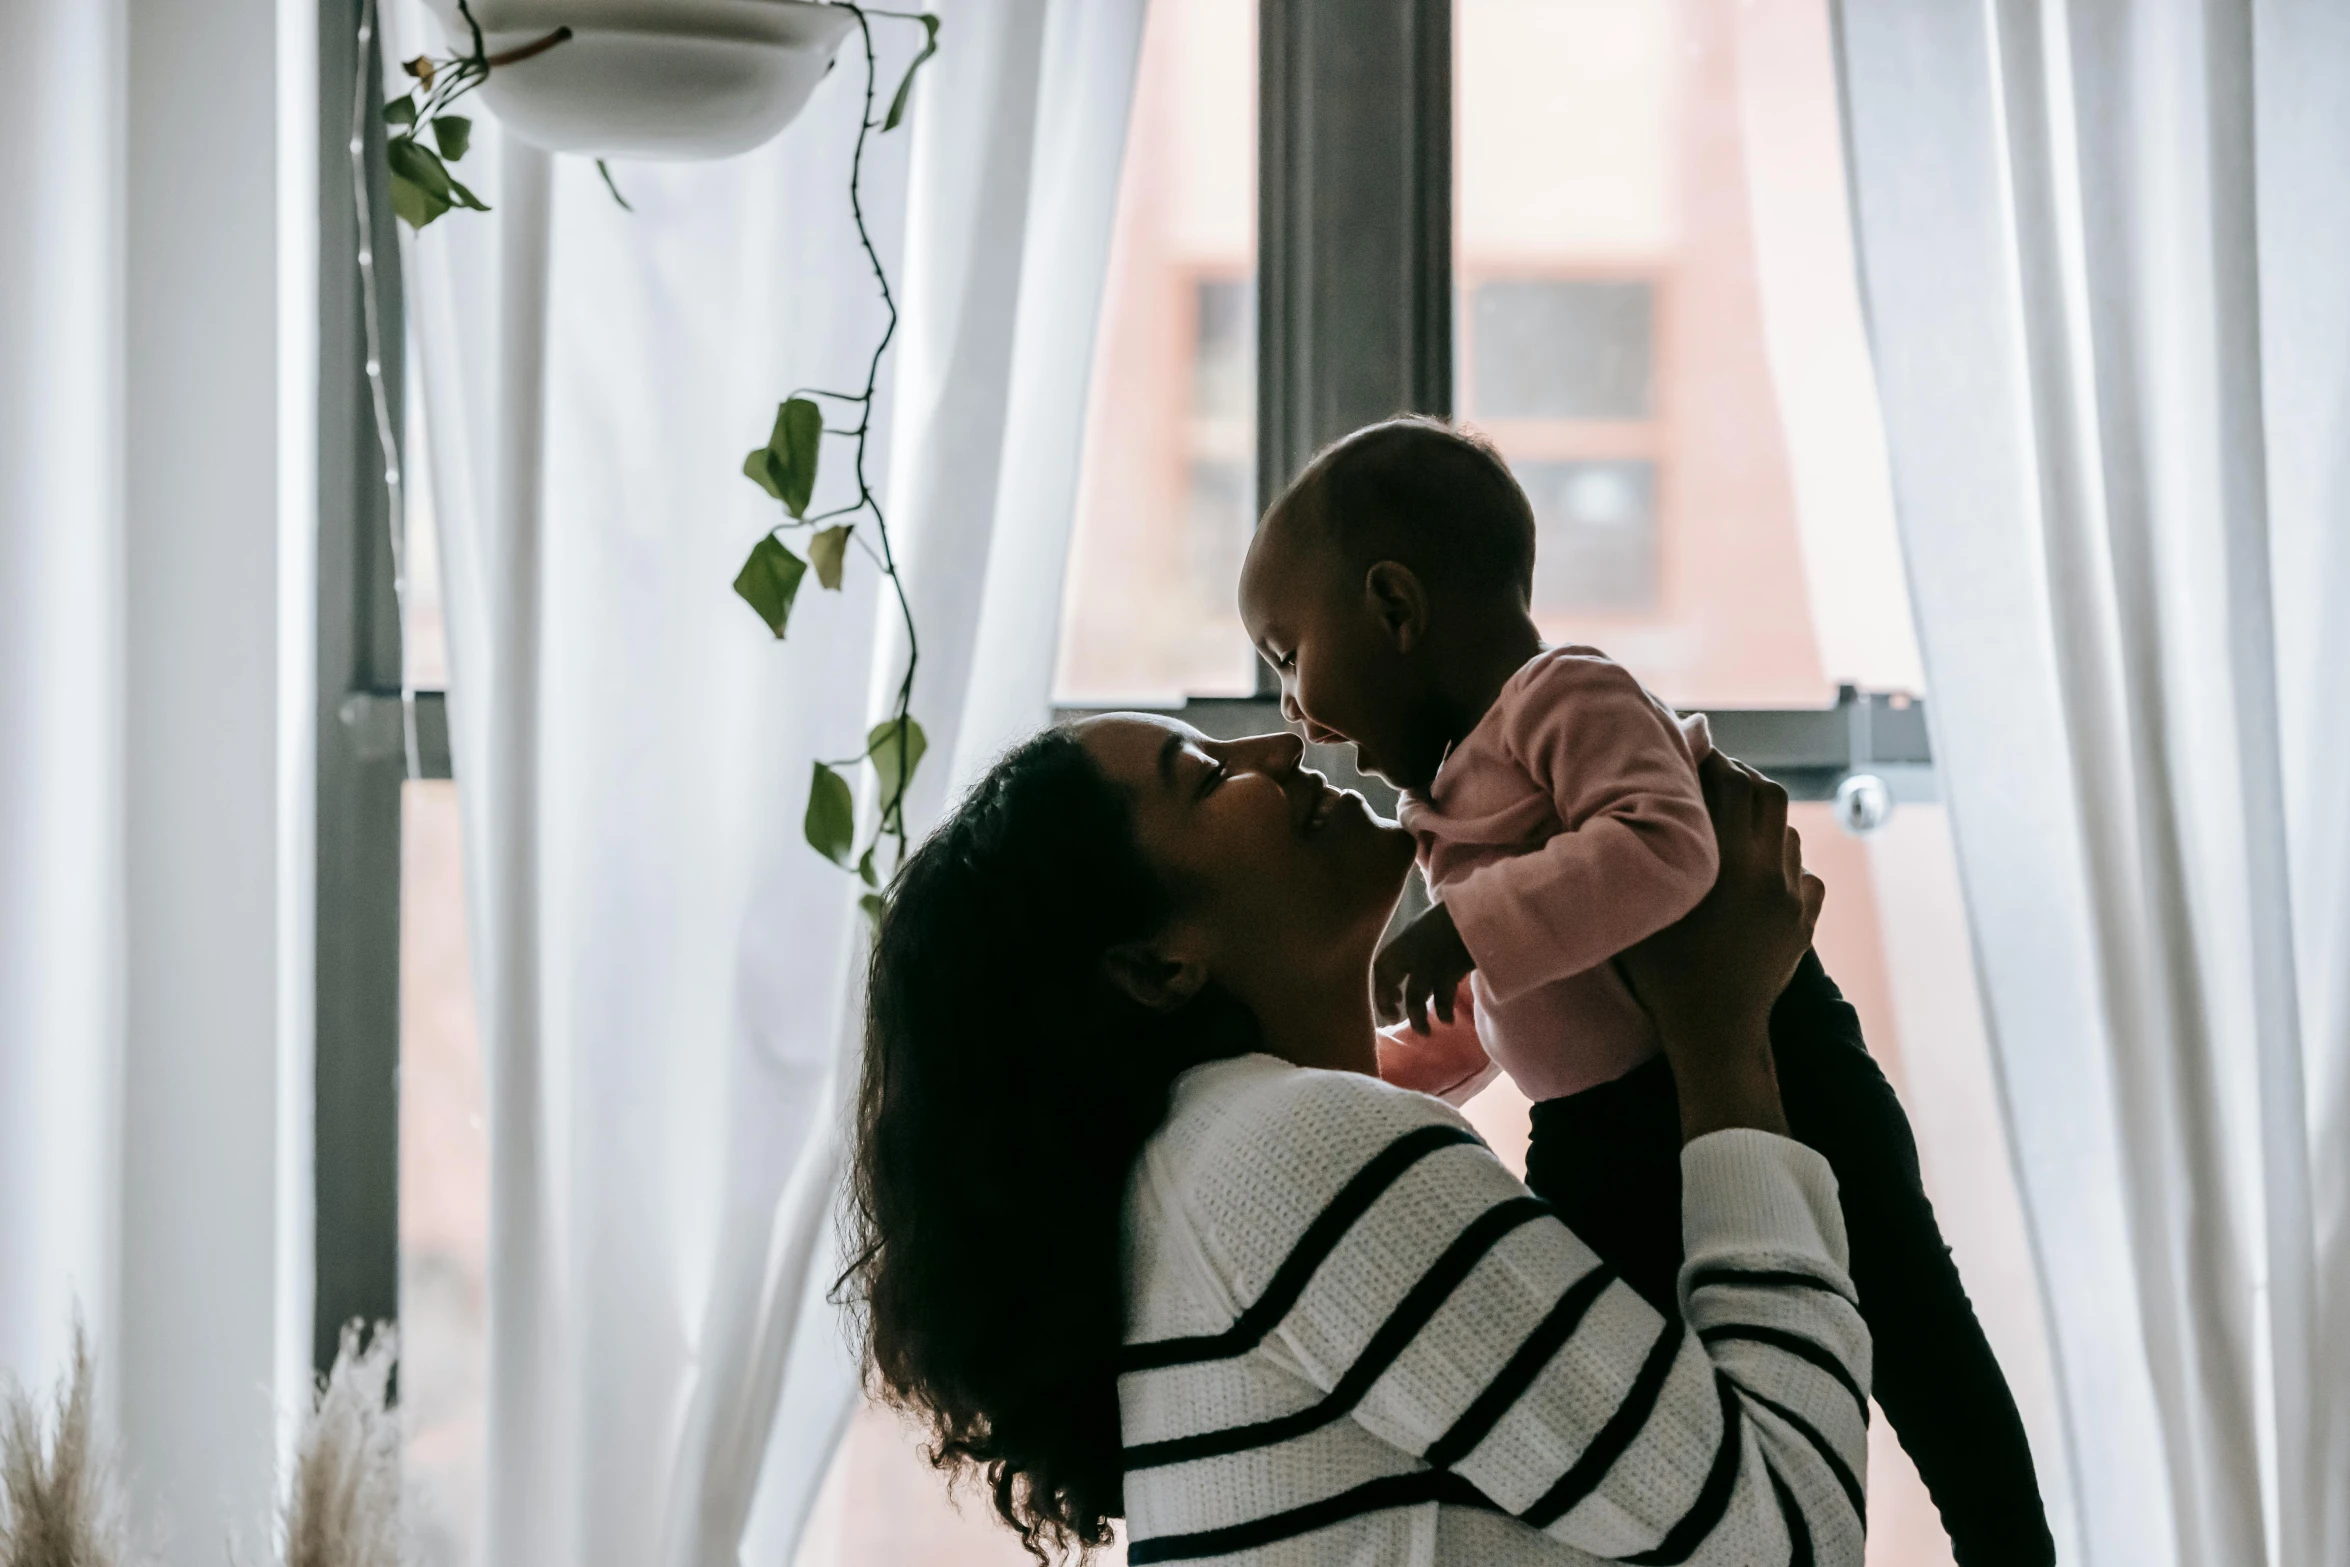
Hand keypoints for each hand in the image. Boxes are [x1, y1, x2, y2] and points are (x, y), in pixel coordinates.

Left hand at [1372, 900, 1476, 1035]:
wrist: (1486, 905)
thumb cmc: (1463, 918)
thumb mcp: (1433, 927)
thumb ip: (1421, 946)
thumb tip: (1417, 974)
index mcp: (1406, 937)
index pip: (1379, 964)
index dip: (1379, 986)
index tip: (1393, 1001)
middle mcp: (1413, 947)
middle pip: (1386, 978)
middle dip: (1385, 1001)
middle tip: (1394, 1018)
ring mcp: (1431, 957)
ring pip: (1414, 995)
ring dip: (1416, 1019)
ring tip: (1424, 1033)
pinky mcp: (1452, 965)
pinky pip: (1441, 997)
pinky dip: (1442, 1012)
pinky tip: (1448, 1021)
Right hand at [1620, 753, 1824, 1140]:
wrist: (1717, 1033)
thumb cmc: (1666, 974)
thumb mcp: (1643, 908)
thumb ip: (1642, 856)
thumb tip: (1625, 811)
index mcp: (1731, 860)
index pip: (1732, 783)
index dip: (1711, 763)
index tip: (1688, 760)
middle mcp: (1771, 870)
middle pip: (1768, 795)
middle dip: (1739, 781)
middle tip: (1709, 784)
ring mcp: (1794, 896)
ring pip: (1787, 832)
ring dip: (1760, 821)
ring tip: (1727, 830)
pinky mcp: (1804, 921)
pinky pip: (1803, 873)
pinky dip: (1781, 863)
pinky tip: (1754, 876)